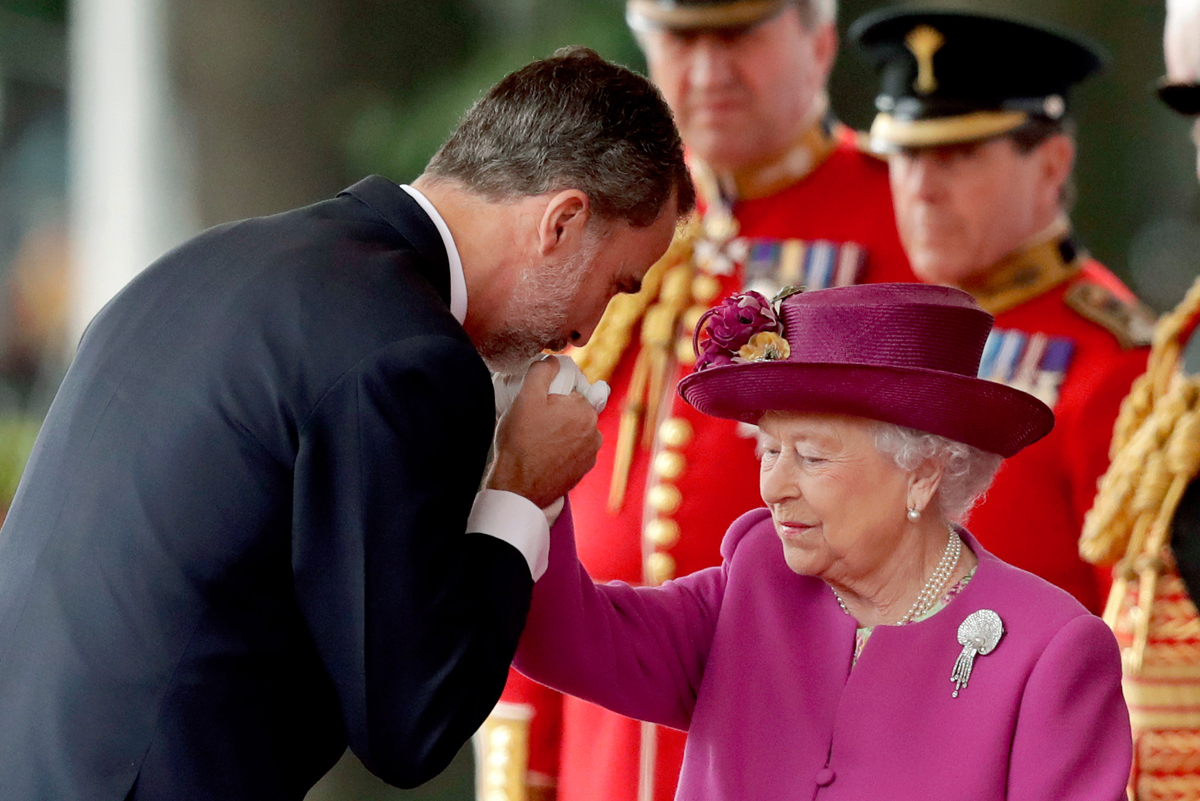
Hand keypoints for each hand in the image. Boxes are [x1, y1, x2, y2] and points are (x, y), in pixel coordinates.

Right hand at [487, 358, 600, 507]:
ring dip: (560, 433)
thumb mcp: (526, 397)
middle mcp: (594, 433)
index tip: (537, 407)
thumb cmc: (521, 442)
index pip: (571, 392)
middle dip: (557, 415)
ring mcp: (590, 455)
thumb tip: (554, 361)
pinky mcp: (582, 472)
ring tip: (537, 441)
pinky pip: (572, 452)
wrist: (518, 487)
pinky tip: (542, 455)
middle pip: (574, 412)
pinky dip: (561, 451)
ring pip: (574, 432)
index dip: (552, 397)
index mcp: (585, 411)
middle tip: (534, 423)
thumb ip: (542, 371)